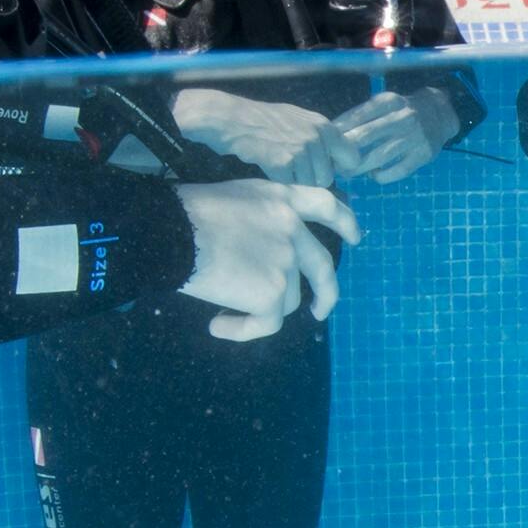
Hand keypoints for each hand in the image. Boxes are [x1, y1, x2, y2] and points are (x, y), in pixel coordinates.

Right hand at [169, 86, 331, 180]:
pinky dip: (277, 181)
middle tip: (292, 167)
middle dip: (311, 178)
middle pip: (327, 178)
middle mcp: (316, 137)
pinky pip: (288, 185)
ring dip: (293, 181)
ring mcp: (300, 150)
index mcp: (324, 126)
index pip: (351, 158)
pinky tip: (267, 166)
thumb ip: (321, 138)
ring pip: (309, 185)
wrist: (230, 118)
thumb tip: (342, 161)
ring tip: (278, 165)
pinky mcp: (282, 163)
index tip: (326, 170)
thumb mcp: (299, 119)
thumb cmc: (263, 120)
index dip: (340, 168)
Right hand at [177, 179, 359, 338]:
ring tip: (221, 307)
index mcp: (282, 198)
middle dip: (327, 293)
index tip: (356, 238)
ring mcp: (286, 260)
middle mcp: (292, 228)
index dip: (346, 222)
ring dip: (258, 309)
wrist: (170, 231)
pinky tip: (217, 325)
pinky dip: (243, 330)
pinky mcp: (272, 292)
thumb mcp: (234, 197)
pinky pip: (266, 323)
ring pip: (286, 299)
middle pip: (323, 267)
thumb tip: (261, 251)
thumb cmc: (186, 213)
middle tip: (320, 310)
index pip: (327, 205)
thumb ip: (261, 217)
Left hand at [320, 88, 453, 184]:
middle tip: (333, 163)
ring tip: (348, 173)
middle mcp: (402, 117)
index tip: (326, 144)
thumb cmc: (403, 110)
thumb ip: (362, 116)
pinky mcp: (423, 154)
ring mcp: (414, 137)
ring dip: (359, 168)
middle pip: (365, 137)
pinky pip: (397, 171)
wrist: (440, 113)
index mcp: (388, 101)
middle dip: (345, 153)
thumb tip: (332, 134)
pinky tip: (374, 175)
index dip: (339, 132)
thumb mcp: (385, 104)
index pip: (357, 116)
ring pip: (379, 157)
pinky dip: (382, 176)